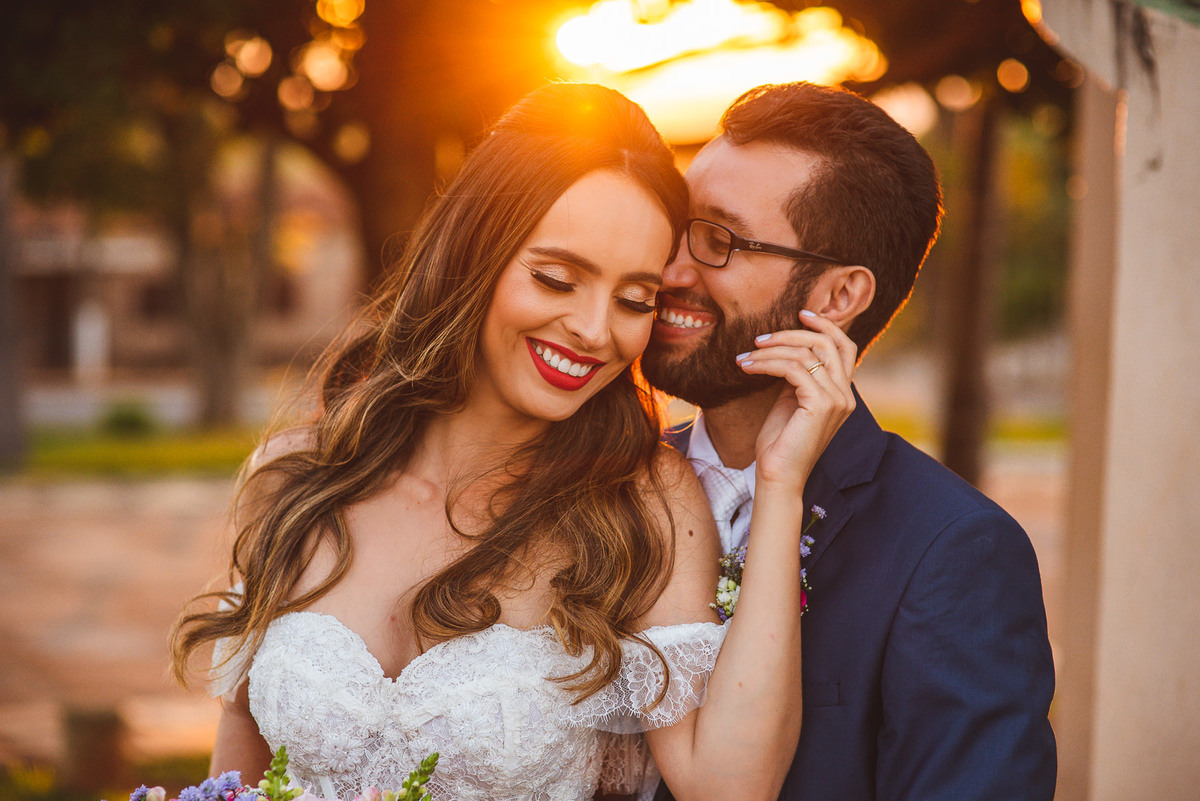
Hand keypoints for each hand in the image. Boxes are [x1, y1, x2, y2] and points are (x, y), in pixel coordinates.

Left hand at [737, 311, 856, 490]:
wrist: (777, 475)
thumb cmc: (779, 442)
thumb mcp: (789, 400)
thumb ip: (797, 375)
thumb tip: (785, 348)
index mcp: (841, 393)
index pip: (844, 347)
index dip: (826, 325)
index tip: (801, 313)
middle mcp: (845, 395)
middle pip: (826, 344)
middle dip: (791, 334)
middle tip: (759, 338)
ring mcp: (837, 400)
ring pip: (806, 355)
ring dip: (771, 350)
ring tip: (745, 356)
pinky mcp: (821, 405)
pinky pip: (794, 369)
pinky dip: (768, 363)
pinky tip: (748, 367)